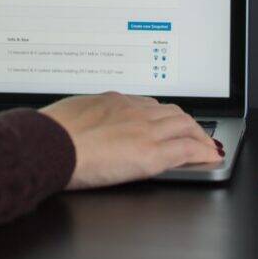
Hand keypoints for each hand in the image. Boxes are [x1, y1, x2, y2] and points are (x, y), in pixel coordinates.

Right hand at [40, 91, 221, 189]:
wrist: (48, 144)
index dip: (162, 115)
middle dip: (187, 123)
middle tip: (195, 134)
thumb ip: (86, 117)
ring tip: (206, 146)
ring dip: (199, 135)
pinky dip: (202, 152)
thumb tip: (84, 124)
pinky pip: (186, 149)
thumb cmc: (49, 132)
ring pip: (184, 125)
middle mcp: (133, 111)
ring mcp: (144, 130)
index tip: (166, 122)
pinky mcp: (150, 153)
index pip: (148, 105)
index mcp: (114, 100)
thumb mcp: (70, 113)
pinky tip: (209, 157)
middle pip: (171, 111)